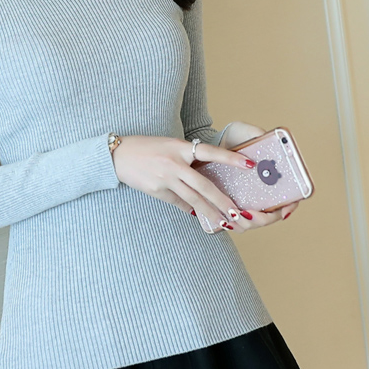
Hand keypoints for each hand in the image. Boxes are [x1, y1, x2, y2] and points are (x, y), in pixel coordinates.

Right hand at [111, 135, 260, 229]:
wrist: (119, 155)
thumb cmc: (147, 148)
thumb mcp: (170, 146)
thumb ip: (188, 159)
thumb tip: (205, 180)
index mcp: (180, 148)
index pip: (210, 151)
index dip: (230, 158)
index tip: (249, 164)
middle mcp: (174, 163)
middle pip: (204, 186)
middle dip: (224, 201)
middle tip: (240, 213)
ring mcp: (165, 179)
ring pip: (193, 199)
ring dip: (210, 212)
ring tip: (225, 222)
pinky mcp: (157, 191)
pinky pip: (178, 203)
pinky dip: (189, 209)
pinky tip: (199, 216)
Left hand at [216, 121, 298, 232]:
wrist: (211, 141)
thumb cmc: (233, 136)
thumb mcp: (246, 130)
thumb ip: (258, 134)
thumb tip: (273, 143)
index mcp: (274, 177)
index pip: (291, 197)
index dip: (290, 206)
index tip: (283, 210)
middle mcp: (265, 192)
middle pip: (271, 215)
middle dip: (262, 218)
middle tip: (248, 213)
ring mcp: (249, 200)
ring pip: (253, 222)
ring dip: (246, 223)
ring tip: (235, 215)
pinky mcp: (233, 204)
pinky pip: (236, 222)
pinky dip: (233, 224)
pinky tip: (225, 219)